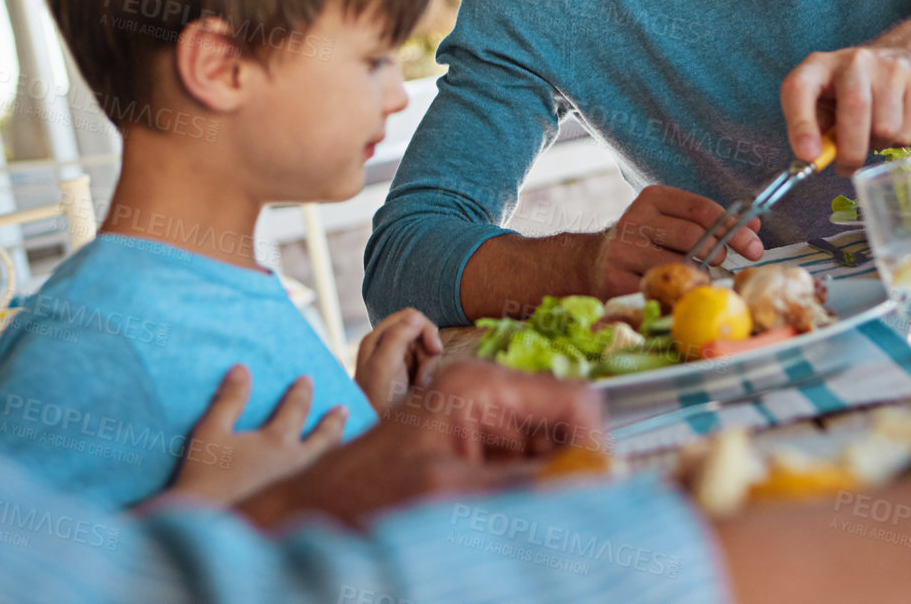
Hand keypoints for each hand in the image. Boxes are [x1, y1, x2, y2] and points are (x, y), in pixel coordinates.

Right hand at [163, 365, 347, 508]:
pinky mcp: (294, 510)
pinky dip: (329, 476)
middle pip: (324, 438)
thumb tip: (241, 368)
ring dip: (336, 448)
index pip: (296, 409)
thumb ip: (229, 400)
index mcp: (277, 442)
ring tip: (343, 441)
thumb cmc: (206, 476)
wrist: (205, 525)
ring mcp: (298, 489)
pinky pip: (320, 488)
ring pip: (327, 464)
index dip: (301, 392)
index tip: (306, 380)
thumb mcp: (211, 432)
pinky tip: (326, 478)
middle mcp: (296, 464)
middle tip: (342, 409)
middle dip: (333, 422)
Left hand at [235, 360, 606, 529]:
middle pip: (566, 431)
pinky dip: (529, 500)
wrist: (307, 514)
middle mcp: (486, 396)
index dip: (596, 447)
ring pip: (550, 457)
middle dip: (575, 472)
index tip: (602, 493)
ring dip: (551, 490)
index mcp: (480, 384)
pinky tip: (511, 524)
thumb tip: (591, 486)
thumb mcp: (447, 491)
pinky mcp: (473, 454)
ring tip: (534, 525)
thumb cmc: (359, 496)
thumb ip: (522, 487)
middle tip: (575, 520)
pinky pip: (524, 474)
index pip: (573, 401)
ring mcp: (480, 425)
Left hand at [354, 307, 442, 412]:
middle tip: (424, 375)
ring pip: (428, 350)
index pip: (409, 316)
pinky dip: (430, 377)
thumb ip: (398, 336)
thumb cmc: (379, 399)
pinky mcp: (410, 374)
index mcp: (377, 338)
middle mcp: (388, 346)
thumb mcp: (385, 364)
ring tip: (419, 387)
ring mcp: (400, 361)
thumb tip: (416, 316)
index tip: (434, 349)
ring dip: (430, 368)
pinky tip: (421, 390)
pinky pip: (430, 365)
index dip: (425, 329)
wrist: (384, 435)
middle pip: (422, 333)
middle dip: (428, 353)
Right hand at [583, 185, 760, 298]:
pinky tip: (679, 293)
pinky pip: (661, 291)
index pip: (701, 209)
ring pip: (677, 266)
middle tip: (723, 263)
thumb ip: (712, 222)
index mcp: (653, 198)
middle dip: (717, 253)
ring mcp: (623, 251)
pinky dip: (678, 295)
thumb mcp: (674, 221)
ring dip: (698, 277)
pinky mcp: (615, 280)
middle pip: (691, 236)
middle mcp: (634, 220)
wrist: (593, 263)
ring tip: (697, 277)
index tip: (754, 247)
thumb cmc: (646, 242)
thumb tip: (754, 225)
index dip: (733, 229)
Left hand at [781, 44, 910, 171]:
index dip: (801, 125)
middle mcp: (854, 60)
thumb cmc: (847, 93)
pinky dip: (897, 143)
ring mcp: (891, 67)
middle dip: (850, 151)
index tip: (809, 156)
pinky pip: (908, 133)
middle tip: (847, 167)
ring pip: (885, 128)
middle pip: (855, 107)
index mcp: (818, 66)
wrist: (897, 62)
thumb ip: (813, 131)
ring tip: (870, 137)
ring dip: (876, 147)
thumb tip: (813, 159)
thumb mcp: (821, 104)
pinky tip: (892, 128)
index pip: (800, 88)